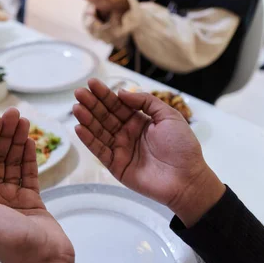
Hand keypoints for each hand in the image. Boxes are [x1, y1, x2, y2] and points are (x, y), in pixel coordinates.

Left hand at [0, 108, 80, 262]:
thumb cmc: (6, 241)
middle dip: (2, 135)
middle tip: (13, 113)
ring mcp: (13, 198)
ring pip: (12, 163)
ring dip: (16, 141)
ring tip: (22, 120)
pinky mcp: (32, 200)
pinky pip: (28, 173)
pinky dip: (28, 156)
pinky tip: (29, 140)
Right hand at [73, 79, 225, 226]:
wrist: (186, 179)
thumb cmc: (182, 146)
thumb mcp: (169, 116)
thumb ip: (145, 101)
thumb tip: (121, 93)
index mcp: (140, 121)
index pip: (118, 105)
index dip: (105, 94)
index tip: (92, 83)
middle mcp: (127, 133)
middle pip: (105, 116)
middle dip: (92, 104)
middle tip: (79, 93)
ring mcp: (120, 149)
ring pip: (99, 132)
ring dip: (87, 119)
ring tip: (77, 108)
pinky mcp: (116, 165)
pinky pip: (99, 150)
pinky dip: (88, 140)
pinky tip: (79, 128)